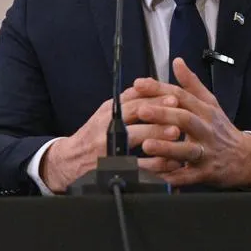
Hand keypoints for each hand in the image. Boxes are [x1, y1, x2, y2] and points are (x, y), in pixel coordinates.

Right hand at [41, 89, 183, 192]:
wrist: (71, 160)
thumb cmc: (92, 135)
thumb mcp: (105, 113)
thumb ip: (126, 100)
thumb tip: (146, 84)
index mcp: (108, 113)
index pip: (132, 102)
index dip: (154, 100)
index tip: (173, 97)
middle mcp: (108, 128)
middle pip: (136, 120)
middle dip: (160, 117)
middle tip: (179, 116)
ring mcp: (111, 148)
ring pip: (137, 141)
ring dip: (159, 139)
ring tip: (176, 137)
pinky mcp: (115, 166)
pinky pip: (140, 165)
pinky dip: (157, 164)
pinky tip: (170, 161)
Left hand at [129, 58, 250, 187]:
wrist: (246, 159)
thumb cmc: (220, 129)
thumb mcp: (210, 104)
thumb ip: (191, 84)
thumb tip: (177, 61)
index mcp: (204, 110)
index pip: (181, 96)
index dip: (160, 89)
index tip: (138, 84)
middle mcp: (206, 129)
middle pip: (185, 119)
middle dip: (163, 114)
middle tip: (141, 111)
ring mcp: (206, 152)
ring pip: (187, 149)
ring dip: (167, 148)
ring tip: (146, 145)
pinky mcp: (205, 173)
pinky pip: (187, 176)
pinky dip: (171, 177)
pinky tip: (154, 175)